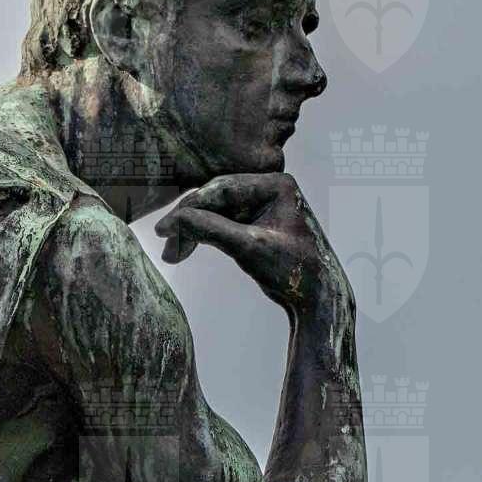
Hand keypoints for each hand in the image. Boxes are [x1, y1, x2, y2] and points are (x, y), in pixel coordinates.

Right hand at [154, 173, 351, 317]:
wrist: (318, 298)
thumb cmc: (294, 271)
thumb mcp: (248, 248)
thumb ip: (211, 229)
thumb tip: (173, 220)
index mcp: (277, 184)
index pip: (222, 189)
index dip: (189, 208)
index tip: (163, 228)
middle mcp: (271, 187)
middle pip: (217, 199)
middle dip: (190, 222)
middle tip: (164, 244)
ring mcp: (263, 203)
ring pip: (216, 212)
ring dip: (194, 231)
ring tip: (173, 255)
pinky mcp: (257, 219)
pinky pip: (223, 222)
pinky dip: (204, 236)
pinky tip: (184, 250)